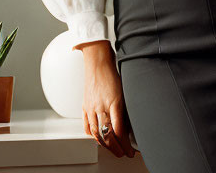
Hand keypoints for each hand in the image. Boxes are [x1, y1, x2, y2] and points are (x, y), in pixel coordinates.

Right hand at [76, 41, 137, 157]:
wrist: (98, 61)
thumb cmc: (113, 72)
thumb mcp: (124, 90)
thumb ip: (125, 108)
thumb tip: (129, 124)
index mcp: (115, 102)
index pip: (119, 131)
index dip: (125, 145)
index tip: (130, 151)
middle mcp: (102, 107)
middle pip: (107, 136)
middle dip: (116, 148)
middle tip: (123, 153)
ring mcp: (92, 107)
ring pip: (97, 133)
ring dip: (105, 145)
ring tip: (112, 149)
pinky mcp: (85, 106)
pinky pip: (87, 125)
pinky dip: (92, 135)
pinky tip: (97, 137)